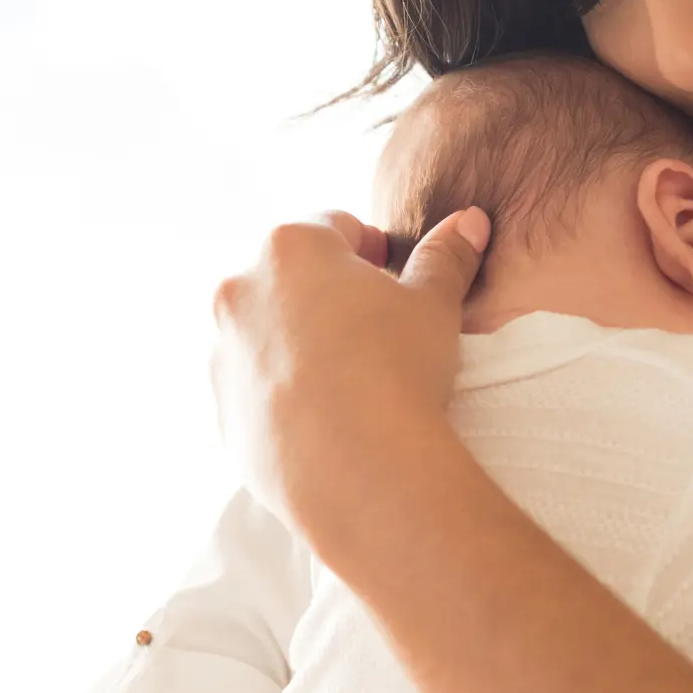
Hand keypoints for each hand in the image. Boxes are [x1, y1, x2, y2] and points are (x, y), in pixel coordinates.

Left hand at [209, 207, 490, 529]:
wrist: (360, 470)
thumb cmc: (398, 369)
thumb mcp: (433, 304)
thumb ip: (445, 256)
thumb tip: (468, 221)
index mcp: (289, 248)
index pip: (333, 226)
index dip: (370, 248)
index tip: (392, 277)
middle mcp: (241, 291)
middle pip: (290, 277)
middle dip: (328, 294)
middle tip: (374, 328)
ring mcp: (224, 355)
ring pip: (266, 334)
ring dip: (299, 343)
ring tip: (349, 378)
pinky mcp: (224, 413)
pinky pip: (256, 390)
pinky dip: (283, 395)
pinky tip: (325, 418)